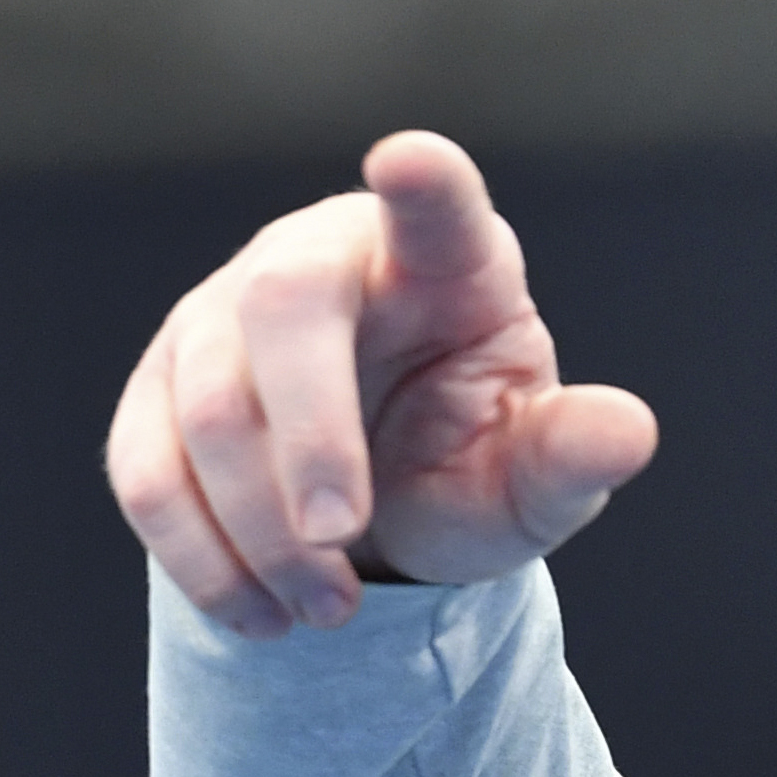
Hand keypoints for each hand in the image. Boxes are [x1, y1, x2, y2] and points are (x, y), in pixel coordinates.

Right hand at [108, 129, 658, 638]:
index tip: (413, 163)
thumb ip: (570, 456)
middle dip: (308, 436)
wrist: (381, 515)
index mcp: (441, 261)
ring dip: (261, 525)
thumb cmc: (472, 462)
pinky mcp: (159, 390)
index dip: (425, 186)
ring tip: (327, 609)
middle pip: (282, 309)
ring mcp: (222, 314)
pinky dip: (199, 553)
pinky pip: (148, 465)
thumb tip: (628, 431)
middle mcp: (320, 258)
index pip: (436, 207)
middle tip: (339, 539)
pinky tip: (259, 613)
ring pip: (207, 403)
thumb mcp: (533, 477)